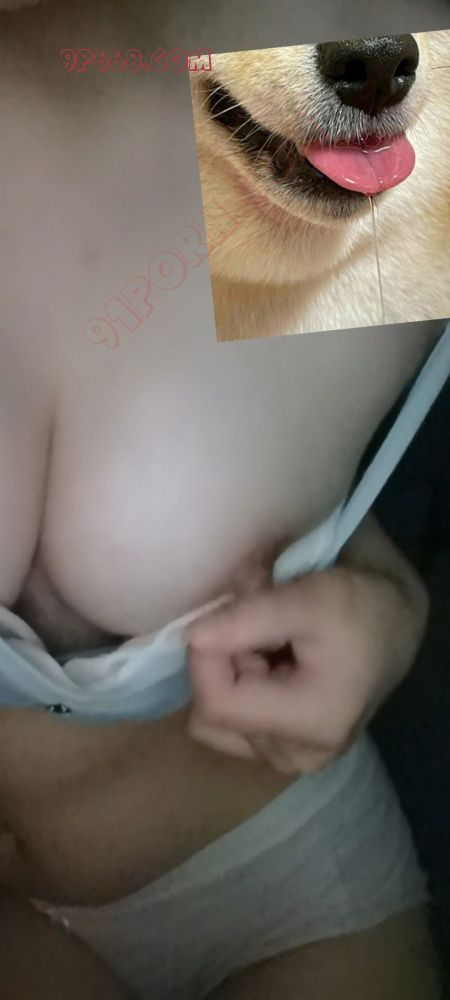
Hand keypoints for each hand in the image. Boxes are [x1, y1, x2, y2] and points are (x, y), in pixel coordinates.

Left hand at [186, 556, 427, 774]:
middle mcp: (296, 755)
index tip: (230, 609)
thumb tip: (189, 636)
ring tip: (267, 636)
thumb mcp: (308, 599)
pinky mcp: (281, 746)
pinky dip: (237, 683)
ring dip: (229, 669)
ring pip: (214, 717)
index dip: (206, 653)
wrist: (393, 620)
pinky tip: (268, 656)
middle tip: (255, 617)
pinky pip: (229, 719)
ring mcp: (287, 756)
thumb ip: (246, 619)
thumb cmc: (360, 607)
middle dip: (223, 656)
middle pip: (212, 711)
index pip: (216, 703)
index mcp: (310, 726)